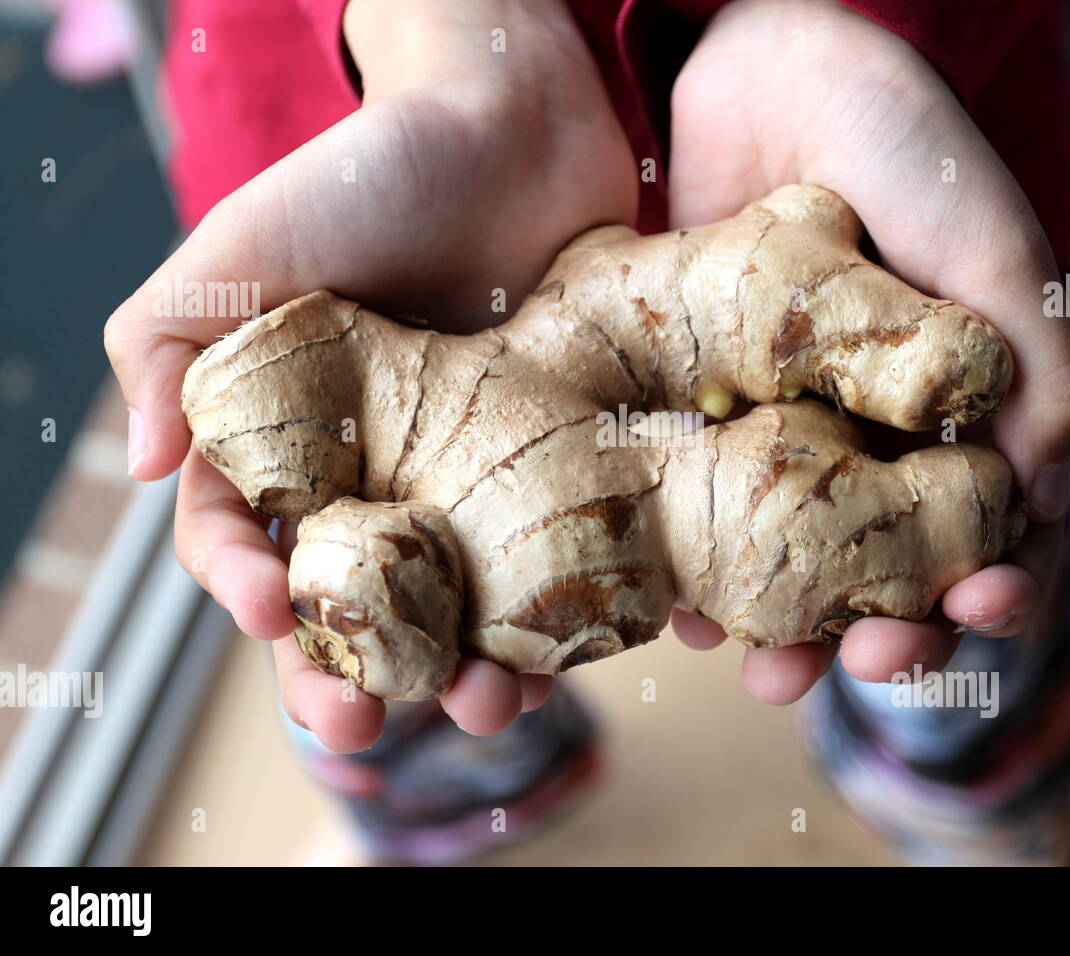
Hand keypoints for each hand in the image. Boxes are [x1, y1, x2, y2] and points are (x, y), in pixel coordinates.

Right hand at [104, 0, 636, 749]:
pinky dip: (579, 610)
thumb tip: (151, 467)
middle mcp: (386, 476)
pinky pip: (568, 554)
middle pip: (365, 604)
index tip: (274, 617)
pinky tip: (590, 648)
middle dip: (363, 674)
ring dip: (475, 667)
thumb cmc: (366, 170)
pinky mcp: (563, 466)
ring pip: (471, 603)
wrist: (510, 120)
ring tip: (496, 700)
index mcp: (295, 442)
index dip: (252, 589)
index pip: (254, 541)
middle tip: (374, 721)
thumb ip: (173, 344)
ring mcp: (479, 478)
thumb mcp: (243, 242)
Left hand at [668, 0, 1069, 701]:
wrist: (772, 65)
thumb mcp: (990, 247)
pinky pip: (704, 506)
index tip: (972, 614)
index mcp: (961, 404)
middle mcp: (875, 428)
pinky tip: (686, 613)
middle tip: (870, 656)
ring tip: (767, 670)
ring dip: (787, 624)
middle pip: (888, 562)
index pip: (991, 523)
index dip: (989, 582)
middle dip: (886, 623)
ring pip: (792, 554)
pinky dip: (698, 567)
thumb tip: (1054, 501)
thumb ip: (1039, 364)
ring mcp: (787, 425)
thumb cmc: (906, 145)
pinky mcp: (705, 410)